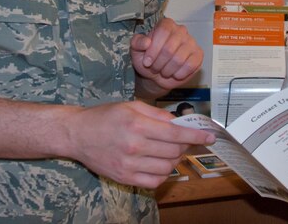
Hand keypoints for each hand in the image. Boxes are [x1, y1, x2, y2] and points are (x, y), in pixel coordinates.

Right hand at [65, 100, 214, 188]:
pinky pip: (154, 181)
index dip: (197, 136)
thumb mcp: (132, 106)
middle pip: (174, 152)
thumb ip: (158, 114)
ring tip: (167, 151)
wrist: (77, 134)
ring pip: (167, 168)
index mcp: (137, 125)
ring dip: (174, 160)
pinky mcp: (124, 178)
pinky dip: (162, 174)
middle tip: (181, 140)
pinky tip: (158, 164)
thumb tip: (179, 123)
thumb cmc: (105, 117)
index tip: (210, 137)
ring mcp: (129, 165)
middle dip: (184, 146)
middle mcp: (134, 146)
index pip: (176, 134)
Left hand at [131, 17, 202, 92]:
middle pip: (170, 48)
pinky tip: (174, 73)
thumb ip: (137, 43)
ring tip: (163, 71)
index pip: (163, 32)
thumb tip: (146, 42)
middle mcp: (181, 30)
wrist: (157, 75)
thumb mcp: (136, 50)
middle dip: (159, 62)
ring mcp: (191, 42)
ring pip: (179, 59)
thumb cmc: (148, 59)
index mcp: (166, 24)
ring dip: (167, 70)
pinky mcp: (198, 55)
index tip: (147, 61)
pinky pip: (190, 66)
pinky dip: (178, 74)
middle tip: (154, 68)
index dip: (154, 49)